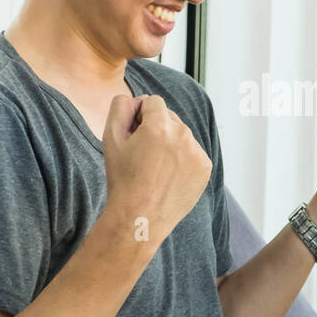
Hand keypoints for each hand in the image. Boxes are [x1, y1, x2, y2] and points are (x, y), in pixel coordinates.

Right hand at [102, 94, 212, 240]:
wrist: (140, 217)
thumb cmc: (123, 179)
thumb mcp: (110, 138)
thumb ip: (120, 107)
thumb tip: (137, 99)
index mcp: (159, 125)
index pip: (153, 102)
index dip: (140, 116)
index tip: (135, 135)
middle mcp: (183, 135)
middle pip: (169, 117)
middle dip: (157, 128)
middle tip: (143, 154)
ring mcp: (197, 152)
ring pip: (182, 135)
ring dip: (170, 143)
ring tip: (155, 168)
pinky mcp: (205, 168)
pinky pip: (193, 152)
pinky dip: (182, 159)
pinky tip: (168, 176)